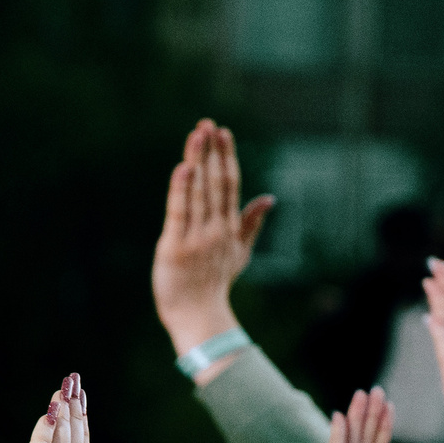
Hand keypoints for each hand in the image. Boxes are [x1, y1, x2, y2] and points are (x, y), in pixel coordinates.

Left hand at [151, 120, 274, 360]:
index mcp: (228, 228)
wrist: (199, 318)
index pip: (230, 185)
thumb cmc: (215, 286)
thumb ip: (251, 224)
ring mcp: (196, 237)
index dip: (226, 157)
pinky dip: (182, 189)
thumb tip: (269, 198)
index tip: (222, 132)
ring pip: (198, 192)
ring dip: (198, 160)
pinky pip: (179, 212)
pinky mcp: (174, 247)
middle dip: (213, 152)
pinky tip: (184, 167)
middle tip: (209, 124)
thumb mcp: (239, 254)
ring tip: (197, 134)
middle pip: (216, 183)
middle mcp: (215, 229)